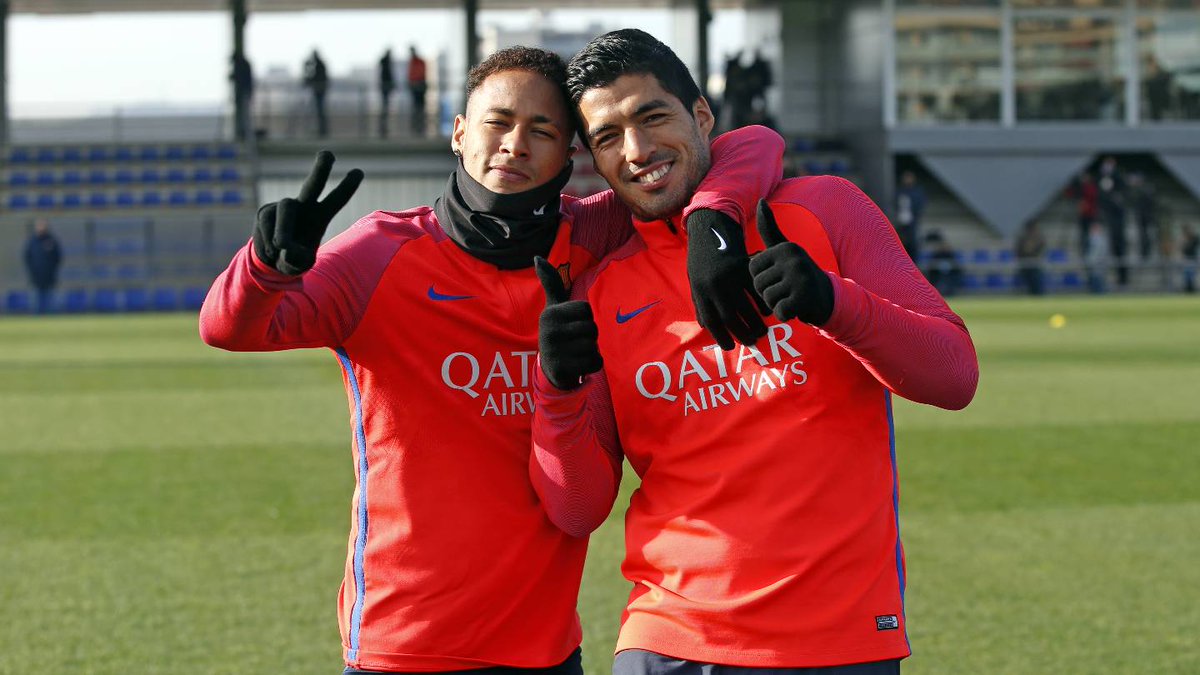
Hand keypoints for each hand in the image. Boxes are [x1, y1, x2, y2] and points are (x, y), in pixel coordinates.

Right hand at [253, 150, 363, 274]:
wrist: (271, 261)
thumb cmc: (293, 260)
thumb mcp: (300, 264)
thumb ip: (296, 259)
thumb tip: (283, 245)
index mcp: (320, 216)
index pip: (335, 200)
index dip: (346, 187)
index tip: (359, 171)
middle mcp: (304, 206)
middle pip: (312, 184)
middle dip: (320, 169)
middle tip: (328, 153)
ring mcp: (284, 206)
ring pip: (285, 209)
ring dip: (283, 231)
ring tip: (281, 248)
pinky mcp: (266, 211)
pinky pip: (266, 221)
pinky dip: (267, 238)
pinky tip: (270, 249)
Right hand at [534, 256, 601, 389]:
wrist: (551, 369)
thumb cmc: (558, 332)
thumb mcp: (553, 307)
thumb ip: (551, 283)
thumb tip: (537, 257)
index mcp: (550, 314)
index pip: (586, 310)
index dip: (585, 319)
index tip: (572, 325)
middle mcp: (549, 331)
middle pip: (592, 328)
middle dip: (589, 337)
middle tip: (575, 342)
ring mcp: (555, 351)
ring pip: (594, 346)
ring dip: (591, 351)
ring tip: (576, 353)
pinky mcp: (563, 370)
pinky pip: (595, 363)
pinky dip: (592, 365)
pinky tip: (579, 365)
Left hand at [685, 209, 769, 350]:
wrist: (708, 228)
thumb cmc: (701, 259)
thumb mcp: (695, 280)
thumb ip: (701, 303)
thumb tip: (705, 325)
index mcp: (700, 291)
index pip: (711, 321)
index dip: (721, 337)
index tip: (730, 347)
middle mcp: (713, 284)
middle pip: (729, 317)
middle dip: (742, 333)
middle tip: (752, 342)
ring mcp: (729, 275)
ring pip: (744, 306)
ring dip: (755, 322)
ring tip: (762, 331)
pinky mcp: (743, 265)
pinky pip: (756, 289)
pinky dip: (762, 302)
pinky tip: (767, 311)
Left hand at [749, 199, 833, 325]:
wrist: (829, 297)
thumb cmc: (799, 273)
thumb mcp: (785, 248)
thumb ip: (770, 228)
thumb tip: (760, 200)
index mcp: (785, 247)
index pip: (752, 268)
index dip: (761, 278)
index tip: (777, 277)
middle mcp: (793, 259)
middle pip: (758, 284)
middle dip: (768, 293)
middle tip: (786, 290)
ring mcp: (800, 277)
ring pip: (768, 299)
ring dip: (777, 304)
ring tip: (791, 297)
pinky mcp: (805, 297)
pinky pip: (780, 311)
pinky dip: (786, 314)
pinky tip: (797, 307)